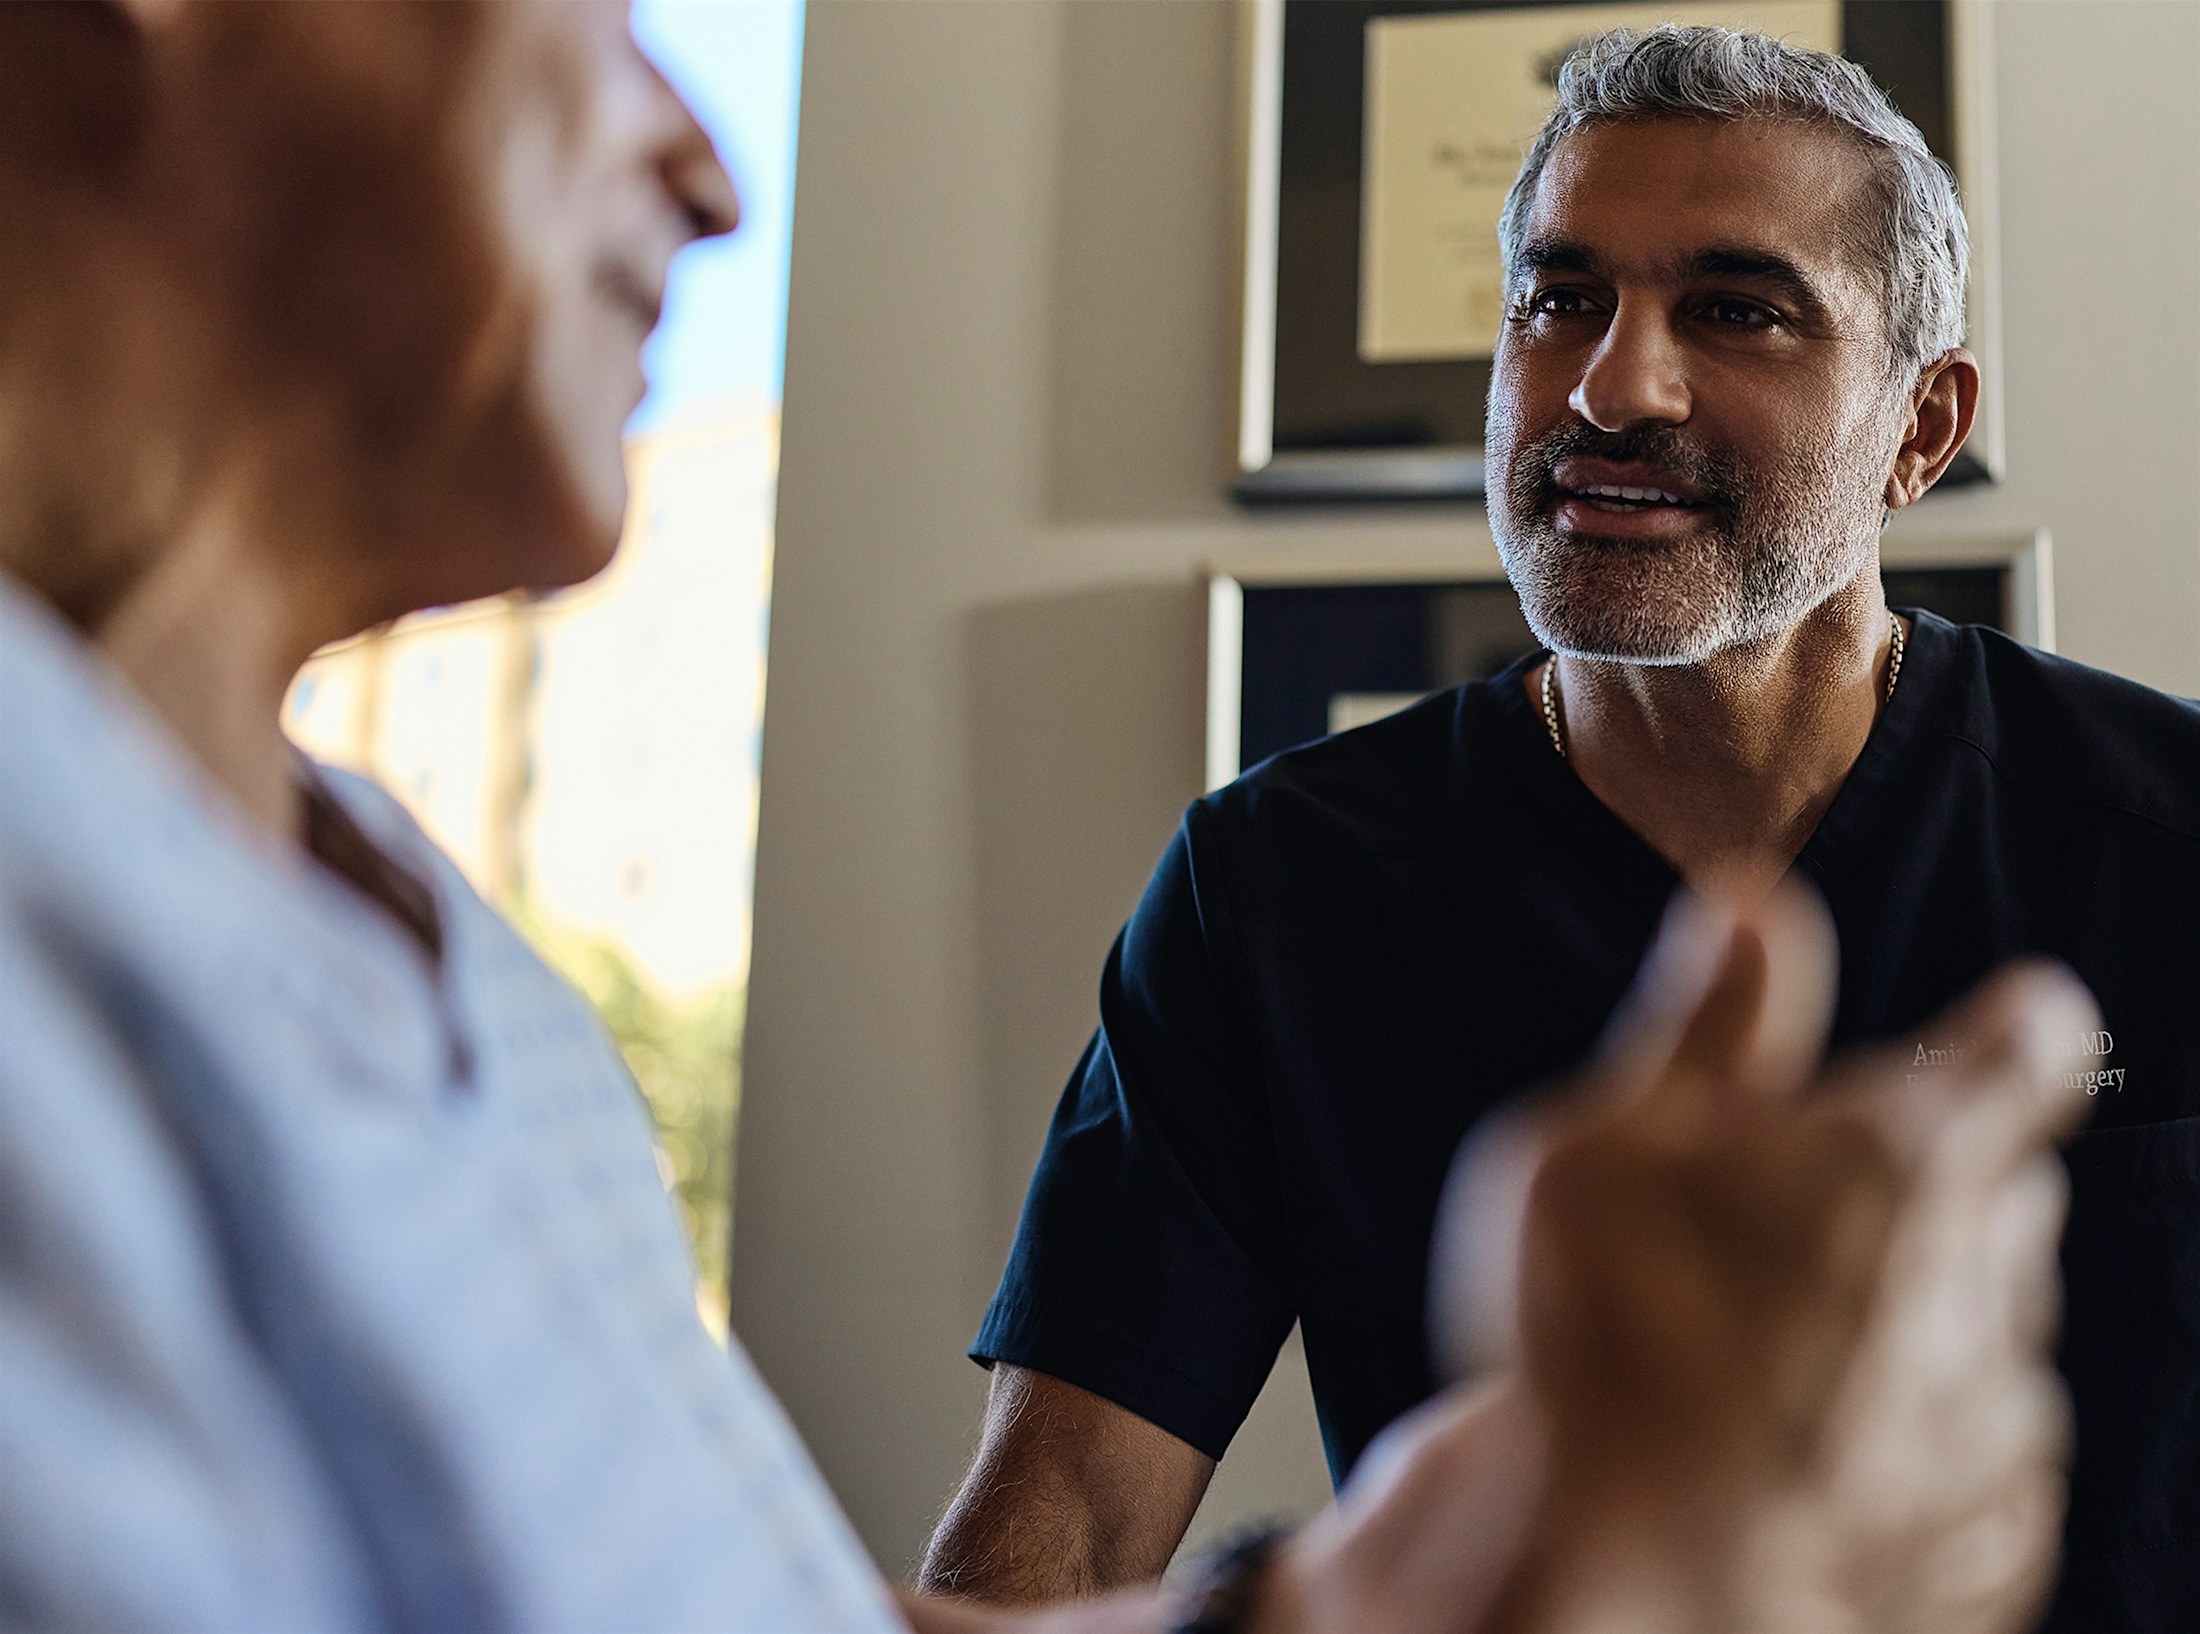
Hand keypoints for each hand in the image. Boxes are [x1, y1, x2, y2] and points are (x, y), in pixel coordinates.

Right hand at [1433, 886, 2097, 1633]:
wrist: (1614, 1603)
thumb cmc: (1595, 1353)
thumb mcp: (1595, 1144)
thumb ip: (1701, 1023)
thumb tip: (1755, 896)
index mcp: (1906, 1158)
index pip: (2033, 1039)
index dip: (2010, 1023)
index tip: (1989, 1026)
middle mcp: (1989, 1287)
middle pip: (2004, 1191)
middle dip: (1924, 1185)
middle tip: (1788, 1213)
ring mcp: (1999, 1434)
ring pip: (1991, 1330)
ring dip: (1916, 1318)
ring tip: (1767, 1351)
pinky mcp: (1989, 1552)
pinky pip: (1976, 1465)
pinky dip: (1911, 1443)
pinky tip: (1798, 1452)